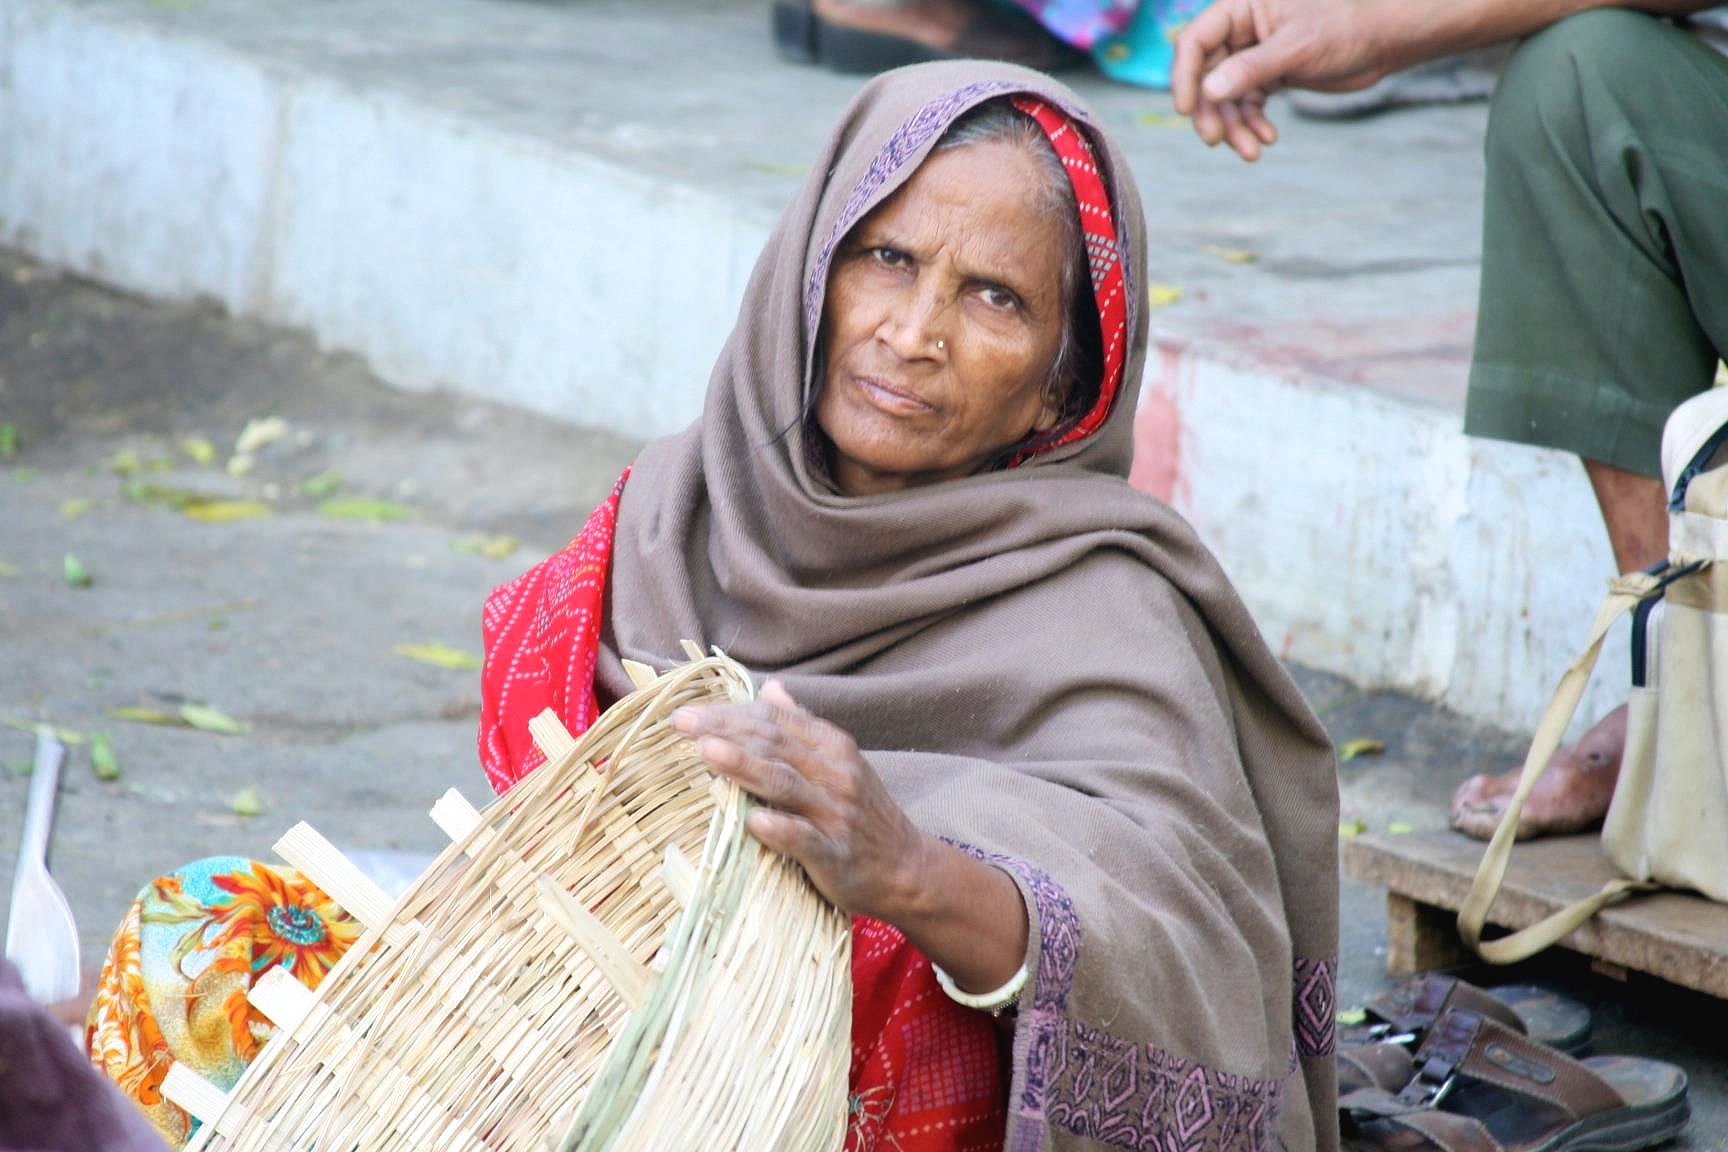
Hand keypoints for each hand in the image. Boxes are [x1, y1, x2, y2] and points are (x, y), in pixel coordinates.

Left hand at [673, 680, 927, 920]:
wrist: (905, 866)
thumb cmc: (860, 812)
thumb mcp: (838, 761)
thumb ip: (802, 725)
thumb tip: (770, 687)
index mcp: (832, 746)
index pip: (775, 720)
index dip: (731, 712)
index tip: (688, 711)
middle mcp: (835, 773)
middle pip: (774, 745)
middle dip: (726, 731)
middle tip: (682, 723)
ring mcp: (836, 813)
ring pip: (785, 784)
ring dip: (745, 766)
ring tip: (707, 752)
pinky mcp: (836, 853)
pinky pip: (805, 839)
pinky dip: (780, 828)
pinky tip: (754, 820)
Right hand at [1172, 0, 1395, 160]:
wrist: (1383, 41)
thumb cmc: (1347, 28)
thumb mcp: (1297, 47)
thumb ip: (1251, 68)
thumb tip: (1209, 91)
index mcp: (1242, 8)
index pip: (1197, 41)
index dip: (1185, 75)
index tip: (1186, 109)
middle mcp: (1243, 31)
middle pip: (1206, 75)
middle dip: (1211, 110)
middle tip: (1216, 140)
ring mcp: (1254, 55)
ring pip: (1226, 97)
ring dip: (1234, 126)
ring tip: (1251, 151)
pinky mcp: (1268, 76)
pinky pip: (1247, 105)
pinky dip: (1253, 125)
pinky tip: (1268, 139)